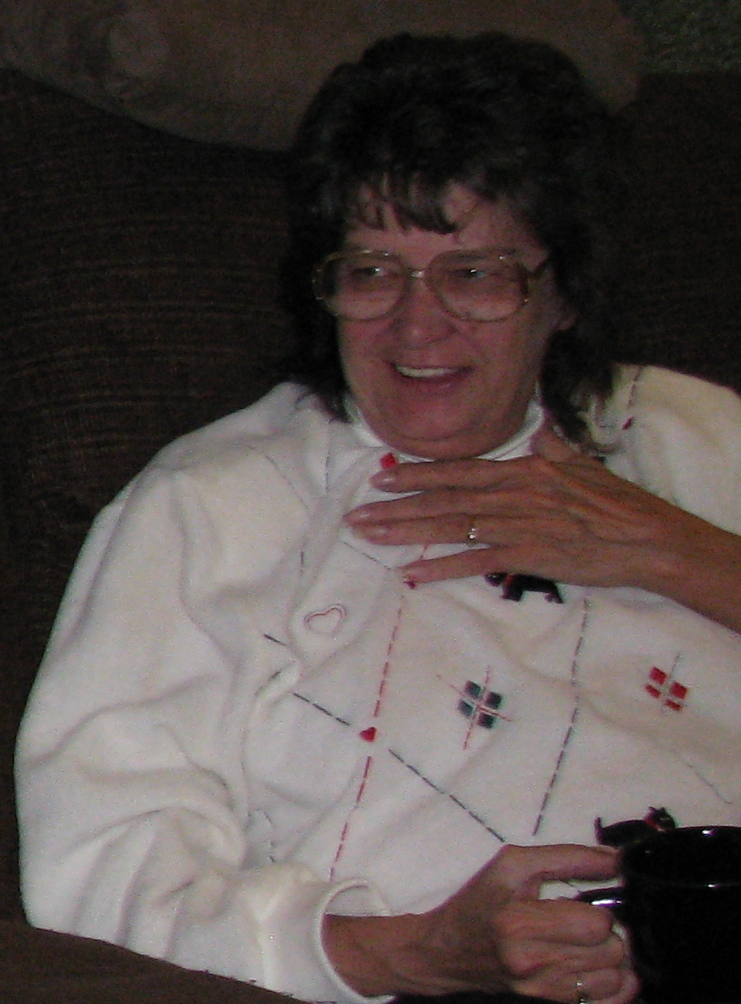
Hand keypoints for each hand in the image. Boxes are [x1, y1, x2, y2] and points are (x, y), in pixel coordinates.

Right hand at [323, 842, 632, 1003]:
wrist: (441, 953)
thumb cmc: (478, 905)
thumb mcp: (511, 866)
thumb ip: (567, 857)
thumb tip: (619, 860)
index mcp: (518, 924)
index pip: (596, 924)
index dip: (598, 912)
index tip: (580, 908)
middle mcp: (531, 963)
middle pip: (612, 951)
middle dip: (606, 935)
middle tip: (583, 928)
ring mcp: (541, 991)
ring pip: (616, 977)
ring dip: (611, 959)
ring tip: (588, 948)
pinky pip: (610, 1002)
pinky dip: (615, 985)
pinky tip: (596, 970)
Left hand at [350, 427, 740, 619]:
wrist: (649, 538)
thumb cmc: (619, 504)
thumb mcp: (584, 465)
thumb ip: (555, 449)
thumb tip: (542, 430)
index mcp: (523, 470)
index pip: (458, 471)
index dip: (416, 474)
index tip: (381, 478)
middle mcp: (513, 494)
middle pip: (443, 498)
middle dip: (395, 506)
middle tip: (354, 513)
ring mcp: (518, 524)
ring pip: (450, 526)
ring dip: (405, 532)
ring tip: (367, 536)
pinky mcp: (528, 554)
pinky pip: (475, 561)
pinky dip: (441, 568)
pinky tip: (411, 574)